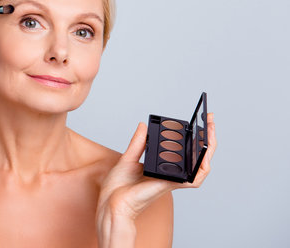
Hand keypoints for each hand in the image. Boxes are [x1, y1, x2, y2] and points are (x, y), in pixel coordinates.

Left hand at [96, 113, 216, 246]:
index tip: (199, 123)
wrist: (111, 202)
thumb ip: (138, 142)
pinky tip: (204, 157)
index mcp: (162, 168)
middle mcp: (171, 174)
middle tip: (211, 121)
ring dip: (208, 151)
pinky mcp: (169, 185)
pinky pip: (193, 180)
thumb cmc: (118, 187)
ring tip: (212, 134)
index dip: (193, 140)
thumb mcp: (128, 158)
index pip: (184, 154)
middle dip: (207, 140)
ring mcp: (172, 180)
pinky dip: (201, 169)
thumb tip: (143, 125)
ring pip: (201, 168)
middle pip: (197, 158)